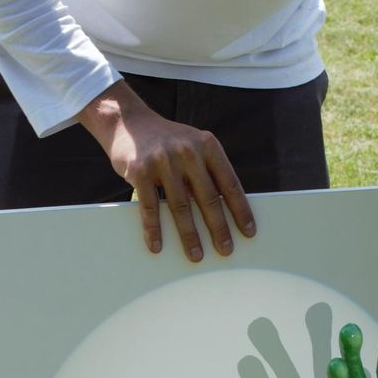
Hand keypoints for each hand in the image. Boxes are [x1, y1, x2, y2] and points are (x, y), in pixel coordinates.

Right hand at [78, 81, 255, 260]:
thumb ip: (209, 172)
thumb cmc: (168, 142)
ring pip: (180, 206)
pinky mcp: (139, 170)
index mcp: (208, 146)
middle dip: (219, 228)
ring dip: (189, 235)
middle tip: (226, 250)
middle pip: (208, 197)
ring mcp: (163, 161)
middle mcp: (188, 152)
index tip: (249, 232)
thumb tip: (226, 212)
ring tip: (195, 255)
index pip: (229, 183)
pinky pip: (149, 207)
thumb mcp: (194, 147)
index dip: (241, 210)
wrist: (128, 122)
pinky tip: (157, 245)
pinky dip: (153, 229)